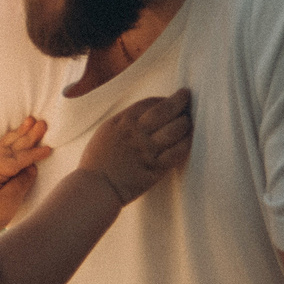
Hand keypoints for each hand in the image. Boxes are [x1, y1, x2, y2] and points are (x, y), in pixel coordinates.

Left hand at [0, 115, 49, 233]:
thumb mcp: (7, 203)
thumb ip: (21, 182)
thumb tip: (31, 168)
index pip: (17, 158)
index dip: (34, 153)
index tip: (49, 149)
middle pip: (10, 147)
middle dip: (27, 135)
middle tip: (42, 123)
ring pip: (3, 146)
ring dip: (17, 135)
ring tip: (28, 122)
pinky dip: (7, 142)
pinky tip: (12, 138)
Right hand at [80, 90, 192, 204]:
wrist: (96, 187)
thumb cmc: (97, 162)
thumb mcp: (106, 132)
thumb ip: (123, 121)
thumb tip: (142, 114)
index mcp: (123, 122)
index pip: (149, 103)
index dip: (163, 99)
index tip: (170, 99)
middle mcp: (137, 133)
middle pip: (165, 110)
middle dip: (179, 100)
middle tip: (186, 96)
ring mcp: (147, 150)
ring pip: (174, 129)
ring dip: (185, 122)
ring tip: (188, 121)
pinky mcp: (155, 168)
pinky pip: (176, 153)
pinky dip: (185, 144)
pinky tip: (188, 140)